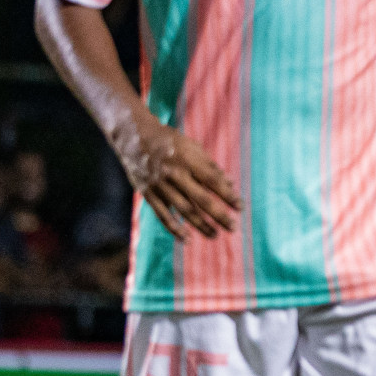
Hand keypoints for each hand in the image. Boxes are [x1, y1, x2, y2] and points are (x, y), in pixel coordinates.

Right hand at [115, 114, 240, 240]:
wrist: (134, 136)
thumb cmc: (169, 140)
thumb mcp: (192, 146)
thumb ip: (210, 166)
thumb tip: (230, 184)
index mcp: (188, 160)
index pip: (213, 181)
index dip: (228, 195)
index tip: (240, 207)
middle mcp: (175, 174)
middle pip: (201, 199)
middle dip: (219, 215)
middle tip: (233, 227)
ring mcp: (160, 185)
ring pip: (184, 210)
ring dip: (200, 225)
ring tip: (214, 234)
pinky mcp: (148, 193)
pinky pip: (163, 214)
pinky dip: (175, 228)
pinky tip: (187, 238)